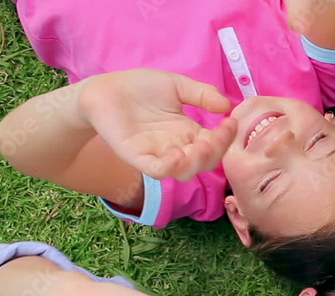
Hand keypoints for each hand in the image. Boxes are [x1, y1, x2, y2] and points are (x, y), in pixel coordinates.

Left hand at [77, 69, 236, 180]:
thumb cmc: (139, 87)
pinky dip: (170, 167)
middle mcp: (177, 147)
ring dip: (197, 162)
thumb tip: (228, 105)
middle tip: (216, 136)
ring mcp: (158, 154)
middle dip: (216, 152)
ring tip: (202, 146)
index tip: (230, 122)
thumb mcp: (177, 85)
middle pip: (204, 162)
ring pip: (184, 172)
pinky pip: (157, 171)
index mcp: (189, 133)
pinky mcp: (138, 157)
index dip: (225, 138)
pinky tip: (177, 154)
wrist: (104, 89)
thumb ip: (202, 94)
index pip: (215, 144)